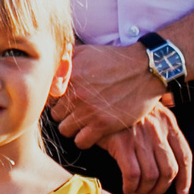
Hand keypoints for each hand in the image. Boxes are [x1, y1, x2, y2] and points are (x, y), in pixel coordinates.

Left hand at [52, 42, 171, 144]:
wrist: (145, 69)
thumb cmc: (114, 59)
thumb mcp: (85, 52)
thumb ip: (63, 60)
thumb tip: (49, 68)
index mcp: (69, 77)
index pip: (48, 96)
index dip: (57, 98)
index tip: (66, 99)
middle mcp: (76, 95)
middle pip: (55, 115)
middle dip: (65, 113)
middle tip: (77, 110)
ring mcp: (89, 111)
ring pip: (65, 129)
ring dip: (73, 126)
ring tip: (84, 120)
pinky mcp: (104, 125)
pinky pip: (80, 142)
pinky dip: (84, 139)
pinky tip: (92, 130)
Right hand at [82, 104, 192, 193]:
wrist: (98, 95)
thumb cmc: (121, 107)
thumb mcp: (148, 111)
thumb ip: (159, 129)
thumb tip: (165, 158)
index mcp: (168, 122)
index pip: (184, 156)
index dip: (185, 179)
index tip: (181, 192)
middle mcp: (157, 130)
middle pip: (169, 170)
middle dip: (162, 188)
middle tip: (151, 193)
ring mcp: (140, 137)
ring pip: (152, 176)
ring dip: (145, 190)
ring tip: (137, 192)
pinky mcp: (122, 144)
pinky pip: (133, 175)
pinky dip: (131, 187)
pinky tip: (127, 188)